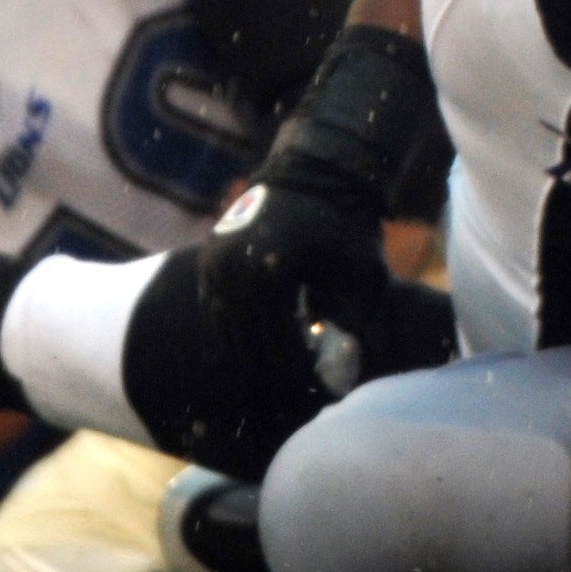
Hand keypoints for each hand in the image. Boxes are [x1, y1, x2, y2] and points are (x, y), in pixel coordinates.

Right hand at [196, 24, 432, 398]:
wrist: (317, 171)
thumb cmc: (349, 224)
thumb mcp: (362, 275)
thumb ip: (350, 325)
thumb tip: (336, 376)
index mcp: (269, 275)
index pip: (279, 349)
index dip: (302, 379)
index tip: (324, 398)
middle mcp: (231, 273)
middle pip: (247, 351)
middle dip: (276, 378)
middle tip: (302, 400)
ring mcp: (214, 270)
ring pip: (229, 340)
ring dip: (255, 363)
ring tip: (286, 382)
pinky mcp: (208, 268)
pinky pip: (221, 321)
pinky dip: (242, 341)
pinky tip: (269, 356)